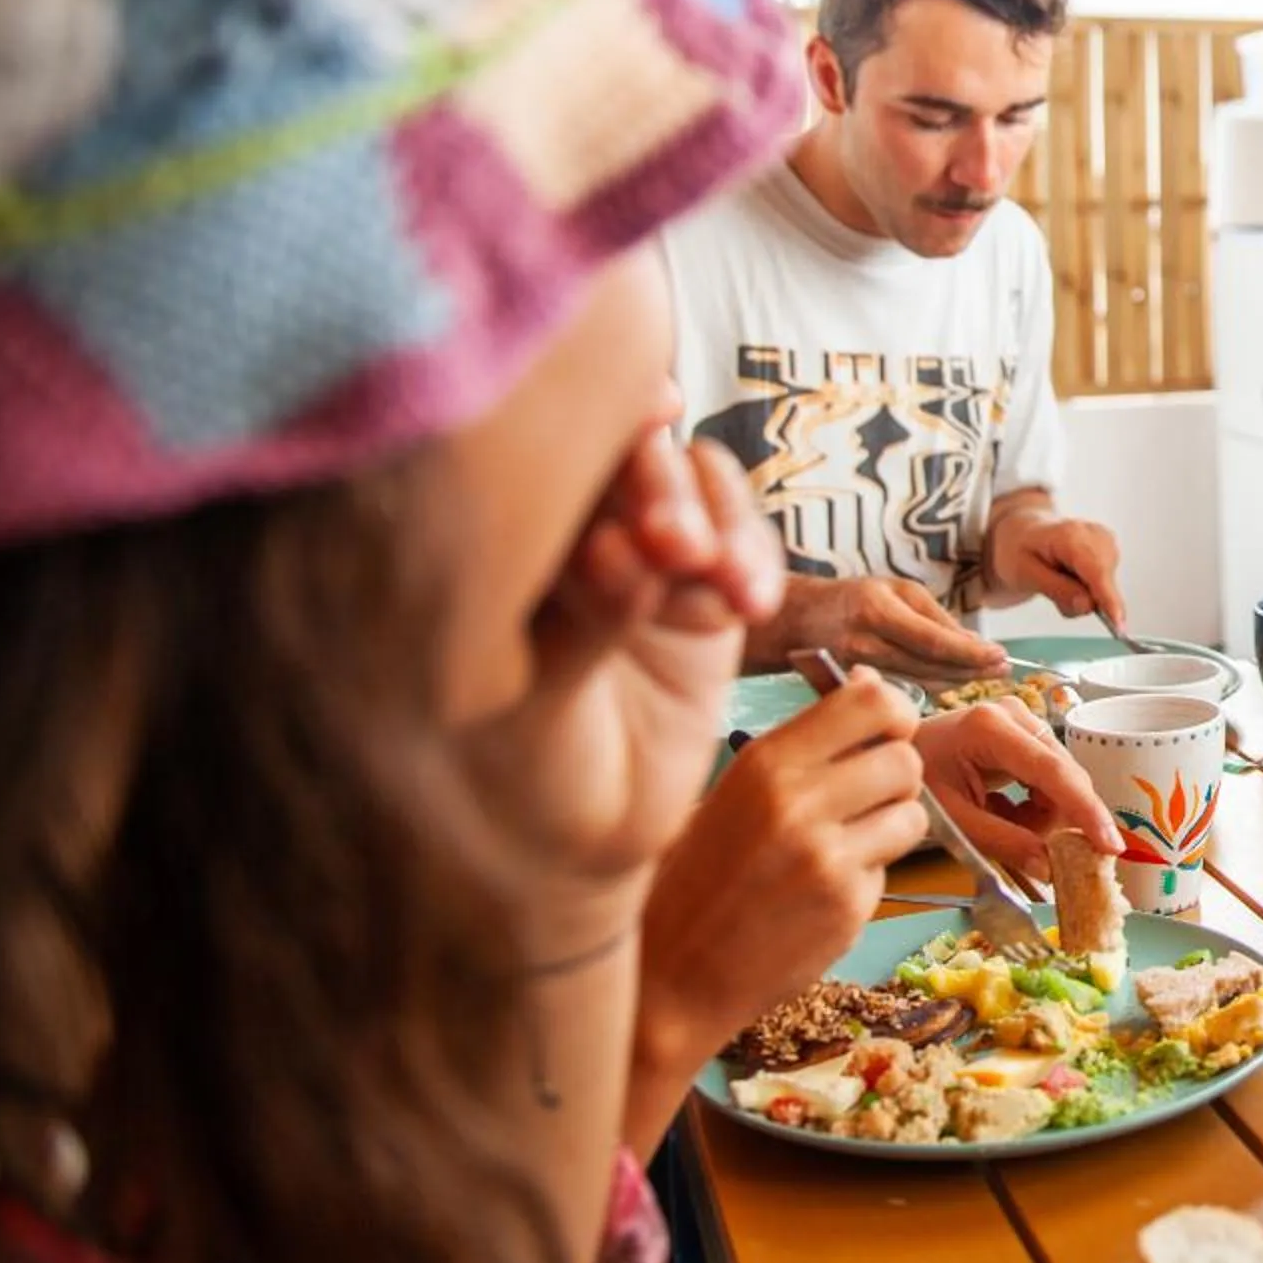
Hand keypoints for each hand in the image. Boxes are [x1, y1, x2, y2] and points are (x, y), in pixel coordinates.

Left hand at [465, 428, 783, 890]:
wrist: (576, 842)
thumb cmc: (518, 771)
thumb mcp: (534, 696)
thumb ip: (586, 618)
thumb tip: (628, 543)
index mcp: (508, 531)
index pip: (558, 449)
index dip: (607, 420)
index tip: (646, 420)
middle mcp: (580, 526)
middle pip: (637, 456)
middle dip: (665, 487)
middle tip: (669, 542)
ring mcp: (650, 556)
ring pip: (703, 489)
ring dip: (722, 523)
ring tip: (722, 584)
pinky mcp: (706, 595)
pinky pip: (745, 549)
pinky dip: (754, 562)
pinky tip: (748, 600)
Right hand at [637, 668, 929, 1060]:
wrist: (668, 978)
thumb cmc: (694, 878)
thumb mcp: (732, 792)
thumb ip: (802, 745)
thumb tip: (871, 681)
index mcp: (766, 763)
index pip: (873, 702)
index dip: (895, 713)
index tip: (888, 732)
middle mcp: (798, 803)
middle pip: (906, 758)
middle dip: (898, 776)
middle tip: (868, 797)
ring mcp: (827, 858)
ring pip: (913, 814)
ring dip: (893, 826)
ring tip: (847, 843)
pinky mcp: (847, 908)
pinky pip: (889, 870)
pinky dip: (867, 876)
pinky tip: (820, 892)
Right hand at [752, 574, 1005, 680]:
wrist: (799, 620)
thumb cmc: (854, 598)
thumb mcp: (896, 590)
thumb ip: (934, 616)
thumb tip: (976, 644)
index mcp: (876, 609)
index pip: (933, 640)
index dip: (970, 652)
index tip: (999, 654)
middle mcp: (863, 642)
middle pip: (930, 666)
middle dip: (972, 668)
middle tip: (1003, 667)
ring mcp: (856, 669)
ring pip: (919, 683)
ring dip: (958, 679)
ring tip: (988, 673)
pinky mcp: (855, 687)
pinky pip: (903, 690)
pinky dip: (933, 686)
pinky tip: (955, 681)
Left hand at [918, 701, 1124, 883]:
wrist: (893, 756)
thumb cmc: (917, 784)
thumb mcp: (955, 821)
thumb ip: (1004, 843)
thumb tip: (1051, 867)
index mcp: (991, 728)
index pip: (1052, 772)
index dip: (1085, 811)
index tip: (1109, 846)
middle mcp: (1014, 714)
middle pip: (1064, 774)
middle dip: (1059, 819)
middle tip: (1048, 857)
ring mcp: (1021, 719)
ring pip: (1061, 778)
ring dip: (1044, 814)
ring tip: (1006, 828)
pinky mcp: (1023, 730)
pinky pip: (1050, 774)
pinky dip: (1037, 804)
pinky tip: (1008, 813)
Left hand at [990, 511, 1126, 626]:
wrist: (1023, 533)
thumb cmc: (1020, 550)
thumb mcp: (1023, 574)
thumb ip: (1057, 590)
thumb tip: (1088, 606)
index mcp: (1070, 535)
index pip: (1096, 570)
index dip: (1108, 598)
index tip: (1118, 623)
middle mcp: (1095, 534)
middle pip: (1103, 582)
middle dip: (1083, 599)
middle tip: (1052, 588)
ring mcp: (1106, 541)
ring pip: (1106, 585)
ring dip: (1084, 594)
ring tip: (1058, 579)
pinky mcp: (1110, 551)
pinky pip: (1105, 584)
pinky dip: (1089, 589)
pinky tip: (1070, 576)